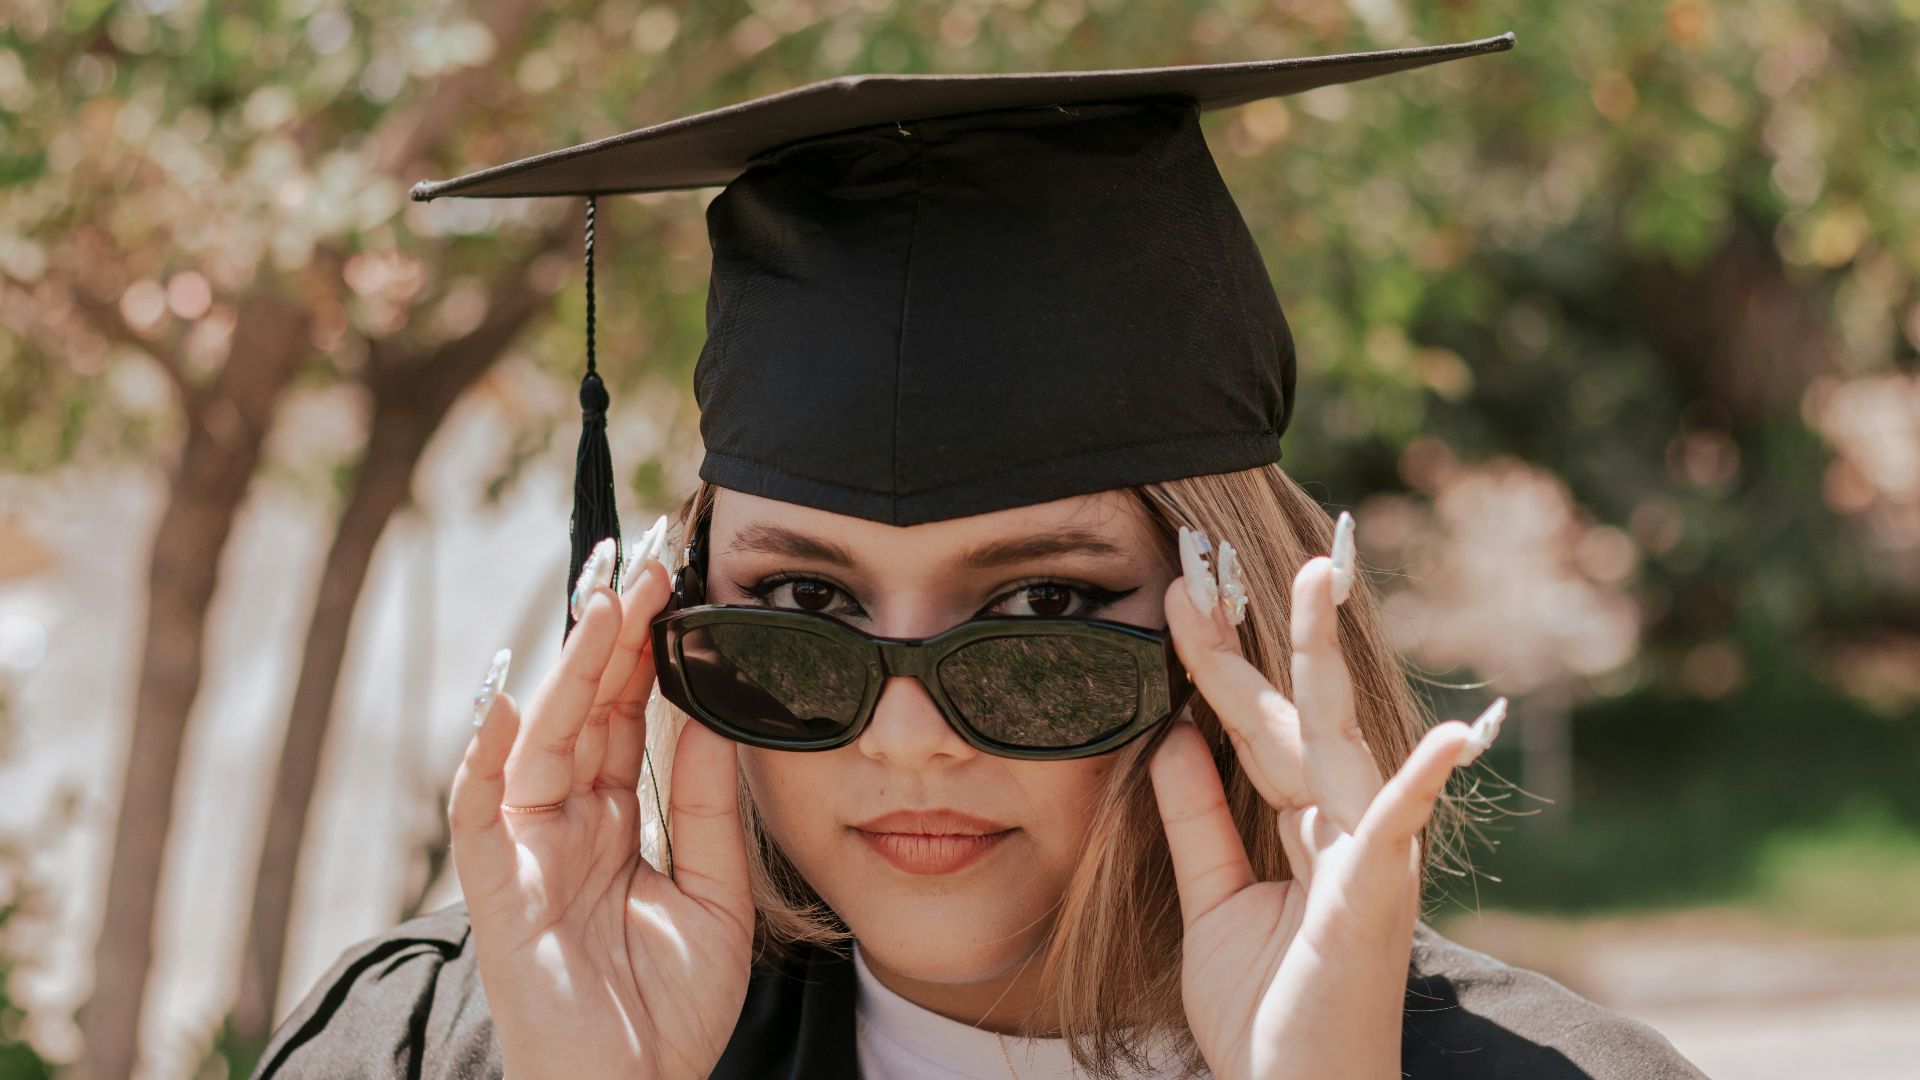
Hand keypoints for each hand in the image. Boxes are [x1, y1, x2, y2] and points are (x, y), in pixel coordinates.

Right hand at [448, 533, 755, 1079]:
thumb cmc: (669, 1012)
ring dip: (572, 670)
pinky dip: (485, 754)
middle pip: (587, 711)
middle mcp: (568, 823)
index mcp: (616, 821)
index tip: (676, 584)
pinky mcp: (499, 891)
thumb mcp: (715, 893)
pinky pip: (481, 811)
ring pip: (544, 739)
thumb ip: (709, 805)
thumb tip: (717, 709)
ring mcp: (529, 851)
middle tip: (640, 561)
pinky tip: (507, 696)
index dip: (647, 652)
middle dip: (610, 636)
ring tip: (603, 603)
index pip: (630, 717)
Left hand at [1148, 524, 1502, 1079]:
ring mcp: (1365, 857)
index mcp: (1303, 824)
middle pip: (1302, 710)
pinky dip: (1421, 783)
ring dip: (1327, 660)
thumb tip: (1172, 737)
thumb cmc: (1267, 1010)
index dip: (1218, 663)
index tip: (1182, 598)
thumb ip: (1198, 820)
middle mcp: (1341, 826)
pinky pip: (1396, 831)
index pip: (1257, 725)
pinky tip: (1450, 737)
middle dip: (1277, 630)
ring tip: (1318, 583)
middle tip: (1240, 554)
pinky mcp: (1375, 899)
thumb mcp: (1213, 901)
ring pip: (1339, 740)